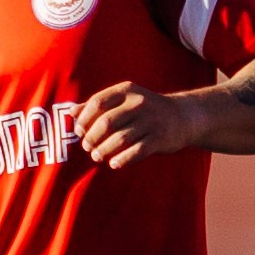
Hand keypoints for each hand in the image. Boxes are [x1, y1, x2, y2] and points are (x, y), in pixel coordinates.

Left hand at [76, 81, 211, 170]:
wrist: (183, 116)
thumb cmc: (144, 110)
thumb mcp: (124, 100)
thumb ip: (98, 105)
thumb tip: (71, 112)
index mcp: (127, 90)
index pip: (98, 102)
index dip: (84, 119)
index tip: (79, 131)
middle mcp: (139, 103)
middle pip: (106, 122)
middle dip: (92, 137)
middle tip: (88, 147)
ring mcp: (151, 120)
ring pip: (120, 138)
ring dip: (104, 150)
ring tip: (97, 156)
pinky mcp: (160, 138)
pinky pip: (137, 151)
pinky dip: (122, 159)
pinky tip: (113, 164)